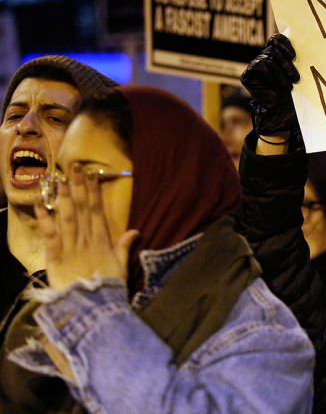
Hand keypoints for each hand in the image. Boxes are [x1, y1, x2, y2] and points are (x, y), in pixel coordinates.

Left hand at [34, 166, 138, 291]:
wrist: (94, 308)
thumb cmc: (108, 289)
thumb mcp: (121, 267)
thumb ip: (124, 247)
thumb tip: (134, 230)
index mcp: (102, 241)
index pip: (97, 211)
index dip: (94, 192)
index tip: (92, 175)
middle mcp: (86, 240)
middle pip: (82, 209)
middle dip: (79, 187)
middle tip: (75, 167)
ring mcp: (70, 247)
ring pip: (67, 218)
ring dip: (63, 198)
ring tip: (59, 179)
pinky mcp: (56, 258)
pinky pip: (49, 236)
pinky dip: (44, 221)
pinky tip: (40, 206)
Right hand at [240, 34, 300, 135]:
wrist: (282, 111)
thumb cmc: (293, 94)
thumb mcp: (296, 73)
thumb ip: (294, 59)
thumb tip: (304, 42)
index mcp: (275, 55)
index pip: (276, 39)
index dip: (284, 43)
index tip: (294, 55)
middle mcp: (263, 58)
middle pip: (273, 49)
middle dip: (286, 63)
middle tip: (296, 78)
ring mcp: (254, 66)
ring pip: (268, 58)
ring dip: (281, 72)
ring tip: (289, 86)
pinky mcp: (247, 75)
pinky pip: (259, 65)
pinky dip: (270, 75)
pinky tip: (276, 85)